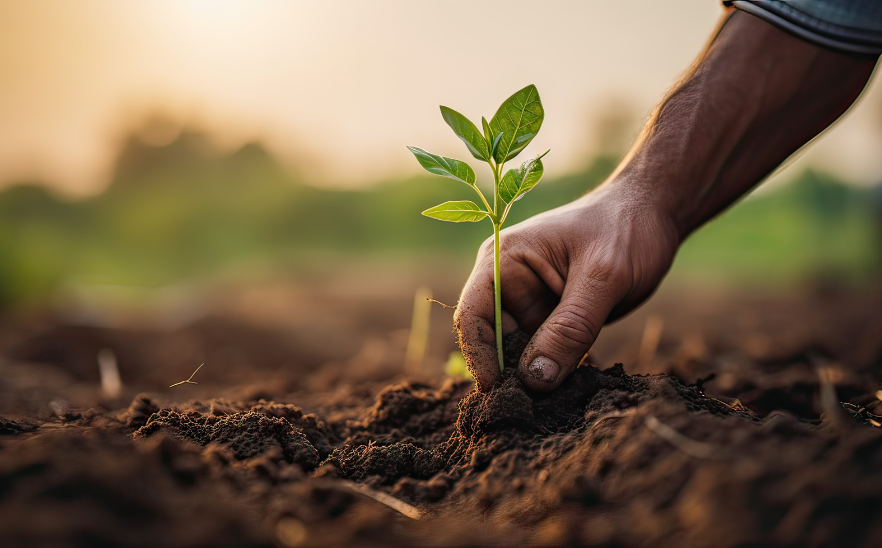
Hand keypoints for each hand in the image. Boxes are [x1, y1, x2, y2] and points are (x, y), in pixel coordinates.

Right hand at [454, 179, 679, 391]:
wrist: (654, 214)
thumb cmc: (625, 229)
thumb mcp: (603, 277)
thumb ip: (570, 327)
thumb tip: (535, 380)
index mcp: (503, 261)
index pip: (473, 316)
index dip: (479, 356)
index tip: (498, 393)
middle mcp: (508, 285)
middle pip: (493, 342)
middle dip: (509, 376)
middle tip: (531, 412)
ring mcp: (531, 304)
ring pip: (519, 354)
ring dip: (534, 379)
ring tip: (552, 407)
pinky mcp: (553, 320)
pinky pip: (545, 355)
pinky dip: (554, 373)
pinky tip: (569, 392)